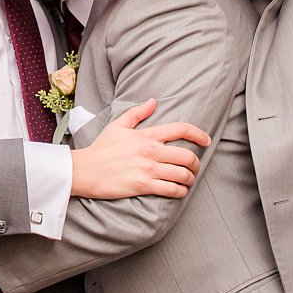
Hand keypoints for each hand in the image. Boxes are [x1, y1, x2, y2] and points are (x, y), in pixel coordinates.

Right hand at [70, 99, 209, 199]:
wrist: (85, 170)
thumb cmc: (101, 148)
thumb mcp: (118, 125)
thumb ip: (138, 113)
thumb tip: (154, 101)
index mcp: (146, 135)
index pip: (180, 129)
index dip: (198, 134)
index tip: (207, 140)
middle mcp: (150, 151)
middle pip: (187, 155)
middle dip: (196, 163)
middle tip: (195, 167)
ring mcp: (148, 169)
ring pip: (182, 174)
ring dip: (190, 179)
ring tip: (188, 180)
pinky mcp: (144, 185)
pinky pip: (172, 189)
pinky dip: (181, 191)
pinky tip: (180, 191)